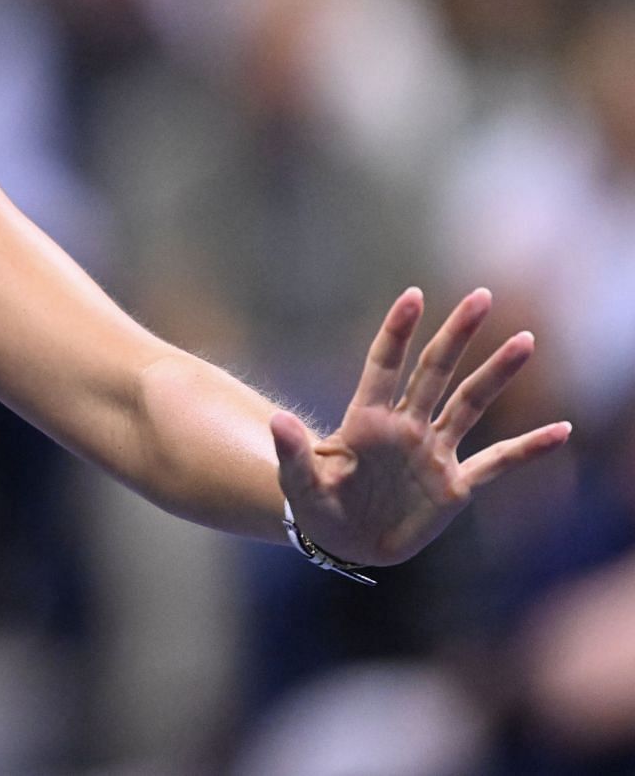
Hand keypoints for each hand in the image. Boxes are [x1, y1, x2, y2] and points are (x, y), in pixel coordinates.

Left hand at [268, 286, 570, 568]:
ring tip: (525, 339)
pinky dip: (528, 449)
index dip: (398, 331)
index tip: (414, 295)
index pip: (384, 365)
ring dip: (496, 374)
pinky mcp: (454, 486)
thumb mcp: (300, 482)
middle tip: (481, 296)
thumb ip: (293, 453)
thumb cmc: (317, 506)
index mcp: (366, 421)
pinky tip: (561, 430)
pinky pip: (496, 461)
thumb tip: (276, 420)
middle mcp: (405, 427)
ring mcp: (433, 453)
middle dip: (457, 335)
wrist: (344, 542)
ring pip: (469, 404)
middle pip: (435, 371)